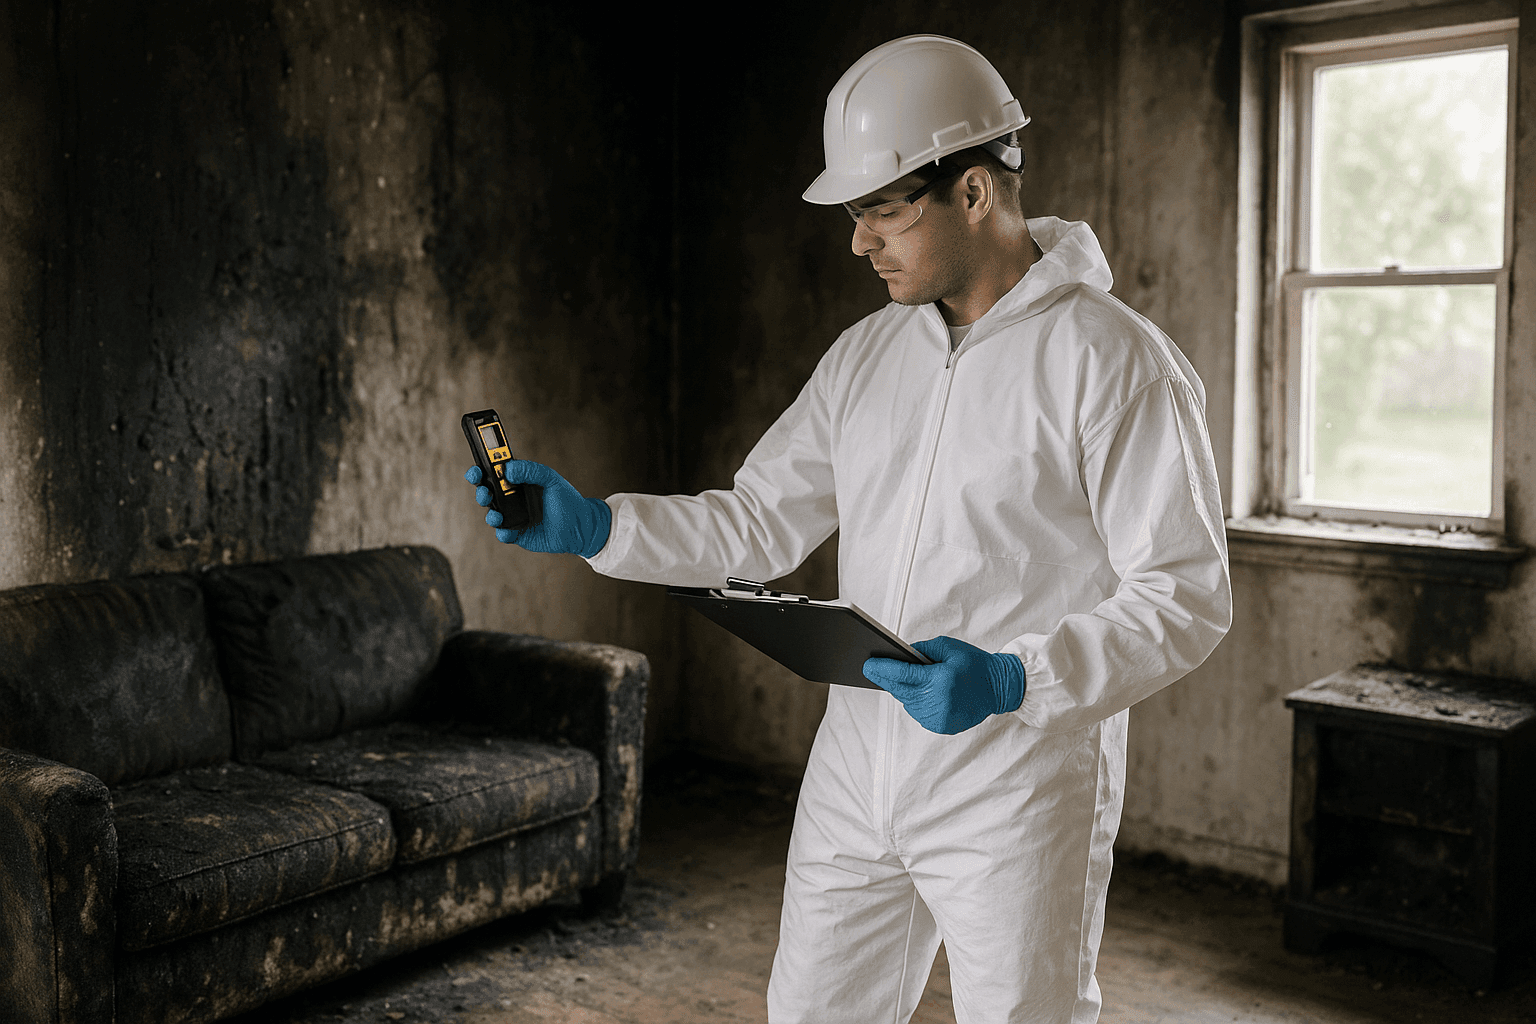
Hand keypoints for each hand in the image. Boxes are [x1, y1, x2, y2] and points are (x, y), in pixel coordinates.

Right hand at [466, 461, 610, 556]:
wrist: (581, 526)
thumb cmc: (567, 500)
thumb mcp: (551, 478)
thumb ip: (530, 470)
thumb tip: (508, 469)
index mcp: (518, 482)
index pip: (494, 474)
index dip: (481, 471)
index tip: (476, 470)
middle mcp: (513, 499)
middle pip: (488, 494)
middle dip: (481, 492)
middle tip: (484, 491)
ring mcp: (514, 517)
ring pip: (492, 514)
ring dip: (490, 513)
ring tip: (497, 514)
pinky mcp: (518, 534)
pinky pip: (504, 534)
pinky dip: (503, 532)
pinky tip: (508, 529)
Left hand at [862, 636, 1025, 733]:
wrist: (999, 688)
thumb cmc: (974, 664)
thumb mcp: (949, 647)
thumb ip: (922, 649)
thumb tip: (901, 654)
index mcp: (941, 679)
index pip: (904, 674)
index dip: (883, 670)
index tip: (867, 666)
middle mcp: (939, 701)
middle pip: (901, 690)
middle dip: (887, 679)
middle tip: (872, 670)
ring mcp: (940, 717)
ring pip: (907, 703)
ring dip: (902, 691)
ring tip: (896, 678)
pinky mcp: (941, 726)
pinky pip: (918, 713)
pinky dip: (915, 702)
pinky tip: (917, 692)